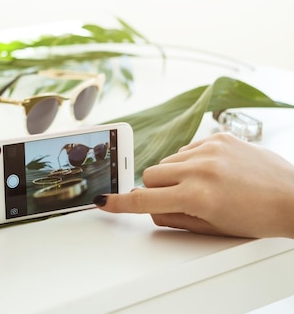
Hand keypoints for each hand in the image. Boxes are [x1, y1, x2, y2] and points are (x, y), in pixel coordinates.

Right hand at [96, 132, 293, 237]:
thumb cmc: (258, 218)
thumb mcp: (211, 227)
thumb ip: (173, 217)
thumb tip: (150, 208)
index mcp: (197, 197)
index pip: (145, 200)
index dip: (121, 203)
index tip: (104, 201)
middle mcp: (200, 169)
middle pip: (150, 174)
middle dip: (155, 188)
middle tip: (175, 198)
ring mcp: (209, 149)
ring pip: (167, 160)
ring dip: (173, 174)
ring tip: (201, 184)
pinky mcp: (219, 136)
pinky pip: (186, 148)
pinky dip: (190, 161)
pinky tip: (211, 171)